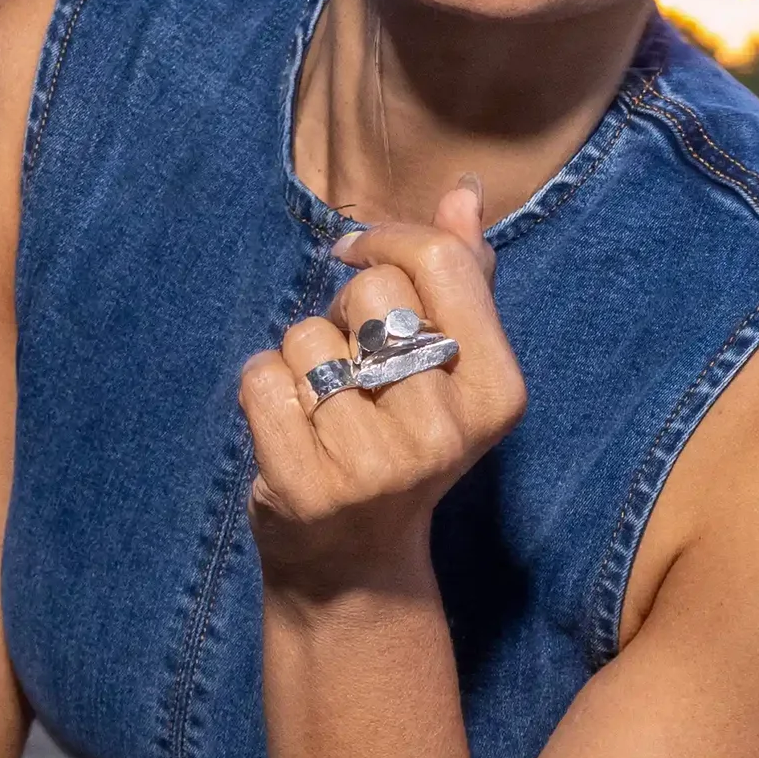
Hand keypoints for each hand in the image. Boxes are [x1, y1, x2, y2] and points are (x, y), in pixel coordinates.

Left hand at [239, 178, 528, 595]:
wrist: (356, 566)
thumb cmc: (403, 441)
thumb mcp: (451, 369)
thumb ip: (461, 277)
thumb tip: (463, 192)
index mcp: (498, 395)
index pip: (440, 263)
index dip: (387, 241)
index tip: (359, 255)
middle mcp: (445, 434)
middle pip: (369, 294)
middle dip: (343, 310)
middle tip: (352, 365)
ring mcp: (375, 467)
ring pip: (307, 335)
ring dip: (300, 356)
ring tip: (323, 406)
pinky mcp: (305, 488)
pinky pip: (260, 377)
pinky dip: (262, 387)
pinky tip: (287, 425)